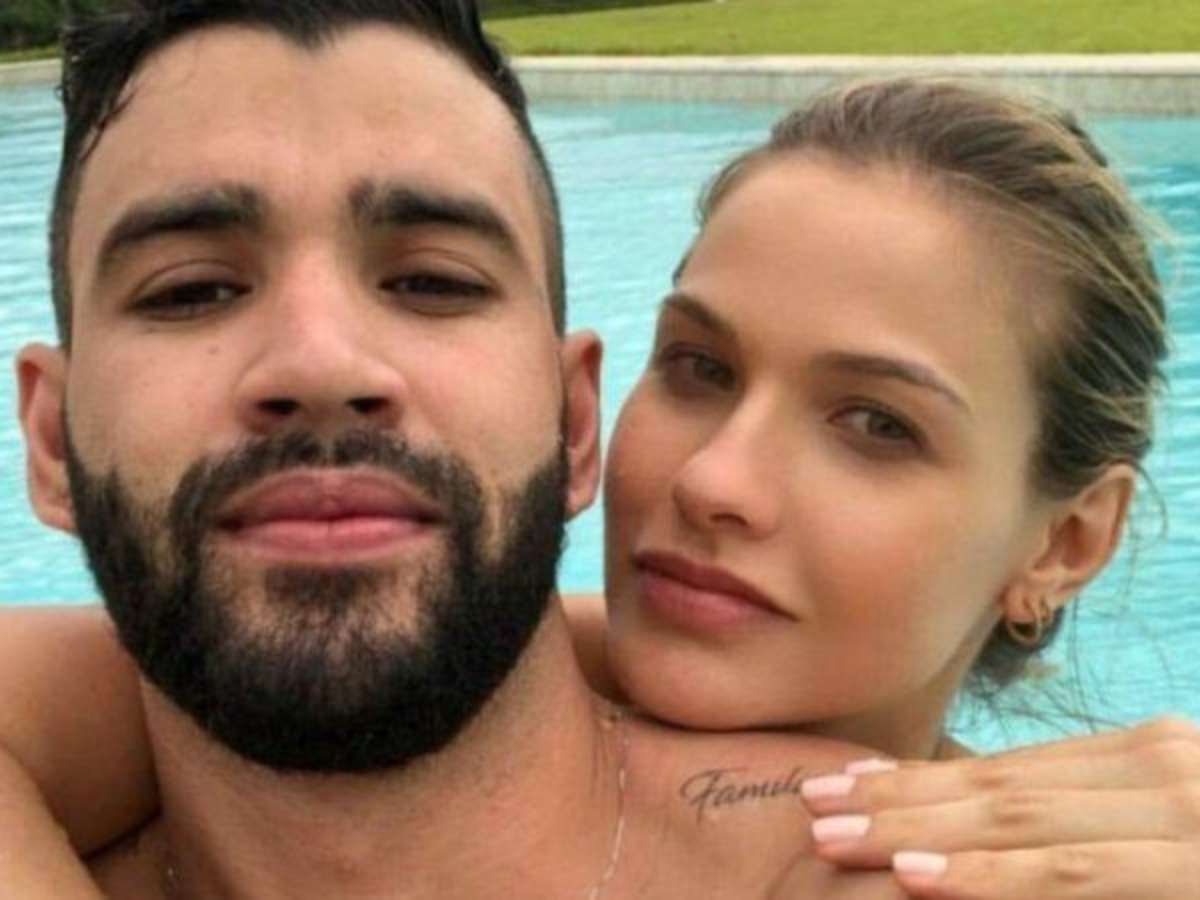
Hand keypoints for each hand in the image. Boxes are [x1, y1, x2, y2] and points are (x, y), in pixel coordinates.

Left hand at [799, 718, 1199, 897]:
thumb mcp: (1160, 826)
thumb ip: (1088, 828)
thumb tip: (982, 838)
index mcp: (1142, 759)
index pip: (1005, 770)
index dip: (916, 778)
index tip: (841, 783)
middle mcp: (1158, 767)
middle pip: (998, 787)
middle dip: (896, 799)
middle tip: (811, 806)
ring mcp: (1182, 811)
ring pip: (1024, 821)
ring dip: (918, 830)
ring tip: (837, 837)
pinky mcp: (1191, 866)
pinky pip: (1081, 870)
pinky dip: (996, 876)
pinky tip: (922, 878)